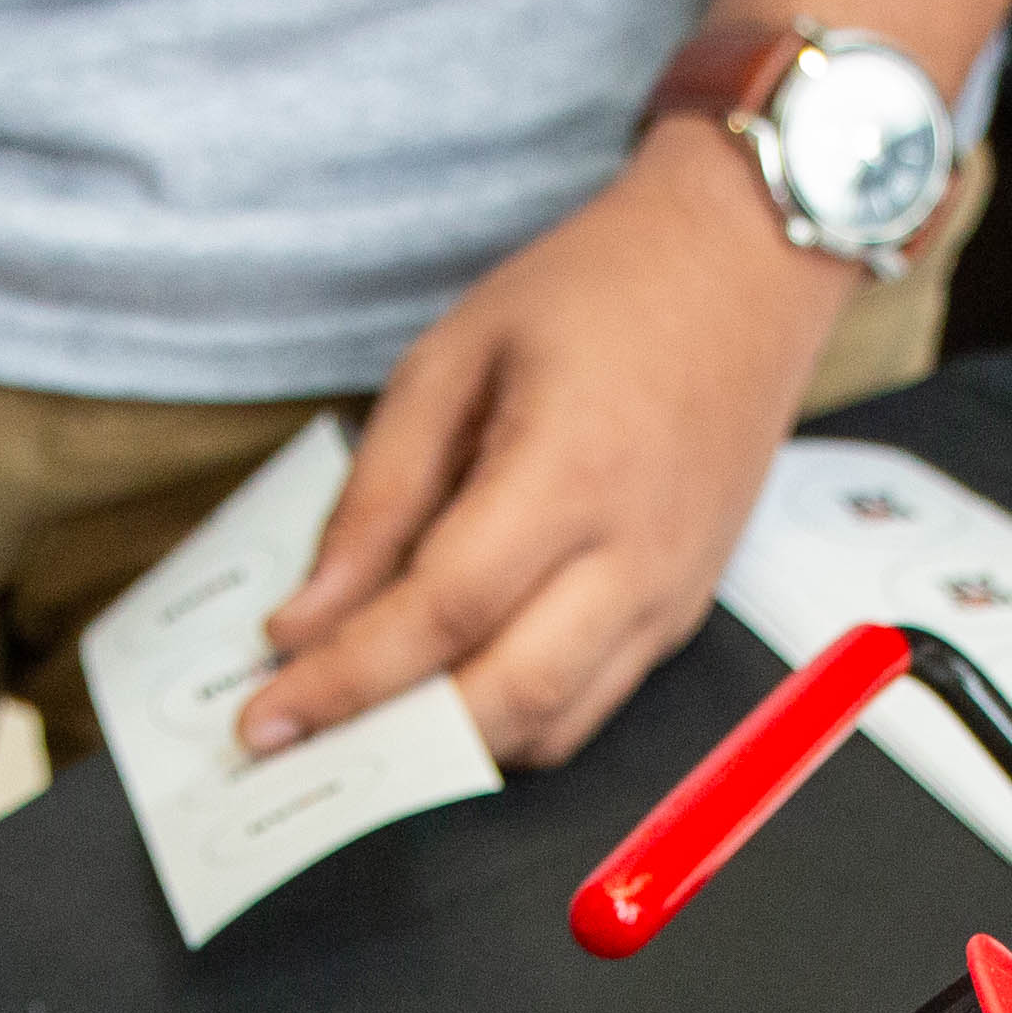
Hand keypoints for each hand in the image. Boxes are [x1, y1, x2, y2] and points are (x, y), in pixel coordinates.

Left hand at [244, 122, 864, 771]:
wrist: (744, 266)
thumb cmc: (604, 292)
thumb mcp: (453, 359)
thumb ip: (376, 497)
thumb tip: (309, 615)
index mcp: (570, 471)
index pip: (441, 612)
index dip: (345, 679)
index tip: (267, 715)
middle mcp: (634, 553)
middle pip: (506, 700)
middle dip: (392, 744)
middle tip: (303, 745)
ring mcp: (670, 594)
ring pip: (553, 728)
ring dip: (452, 746)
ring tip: (364, 724)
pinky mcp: (683, 613)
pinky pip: (591, 706)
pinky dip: (512, 719)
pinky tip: (449, 689)